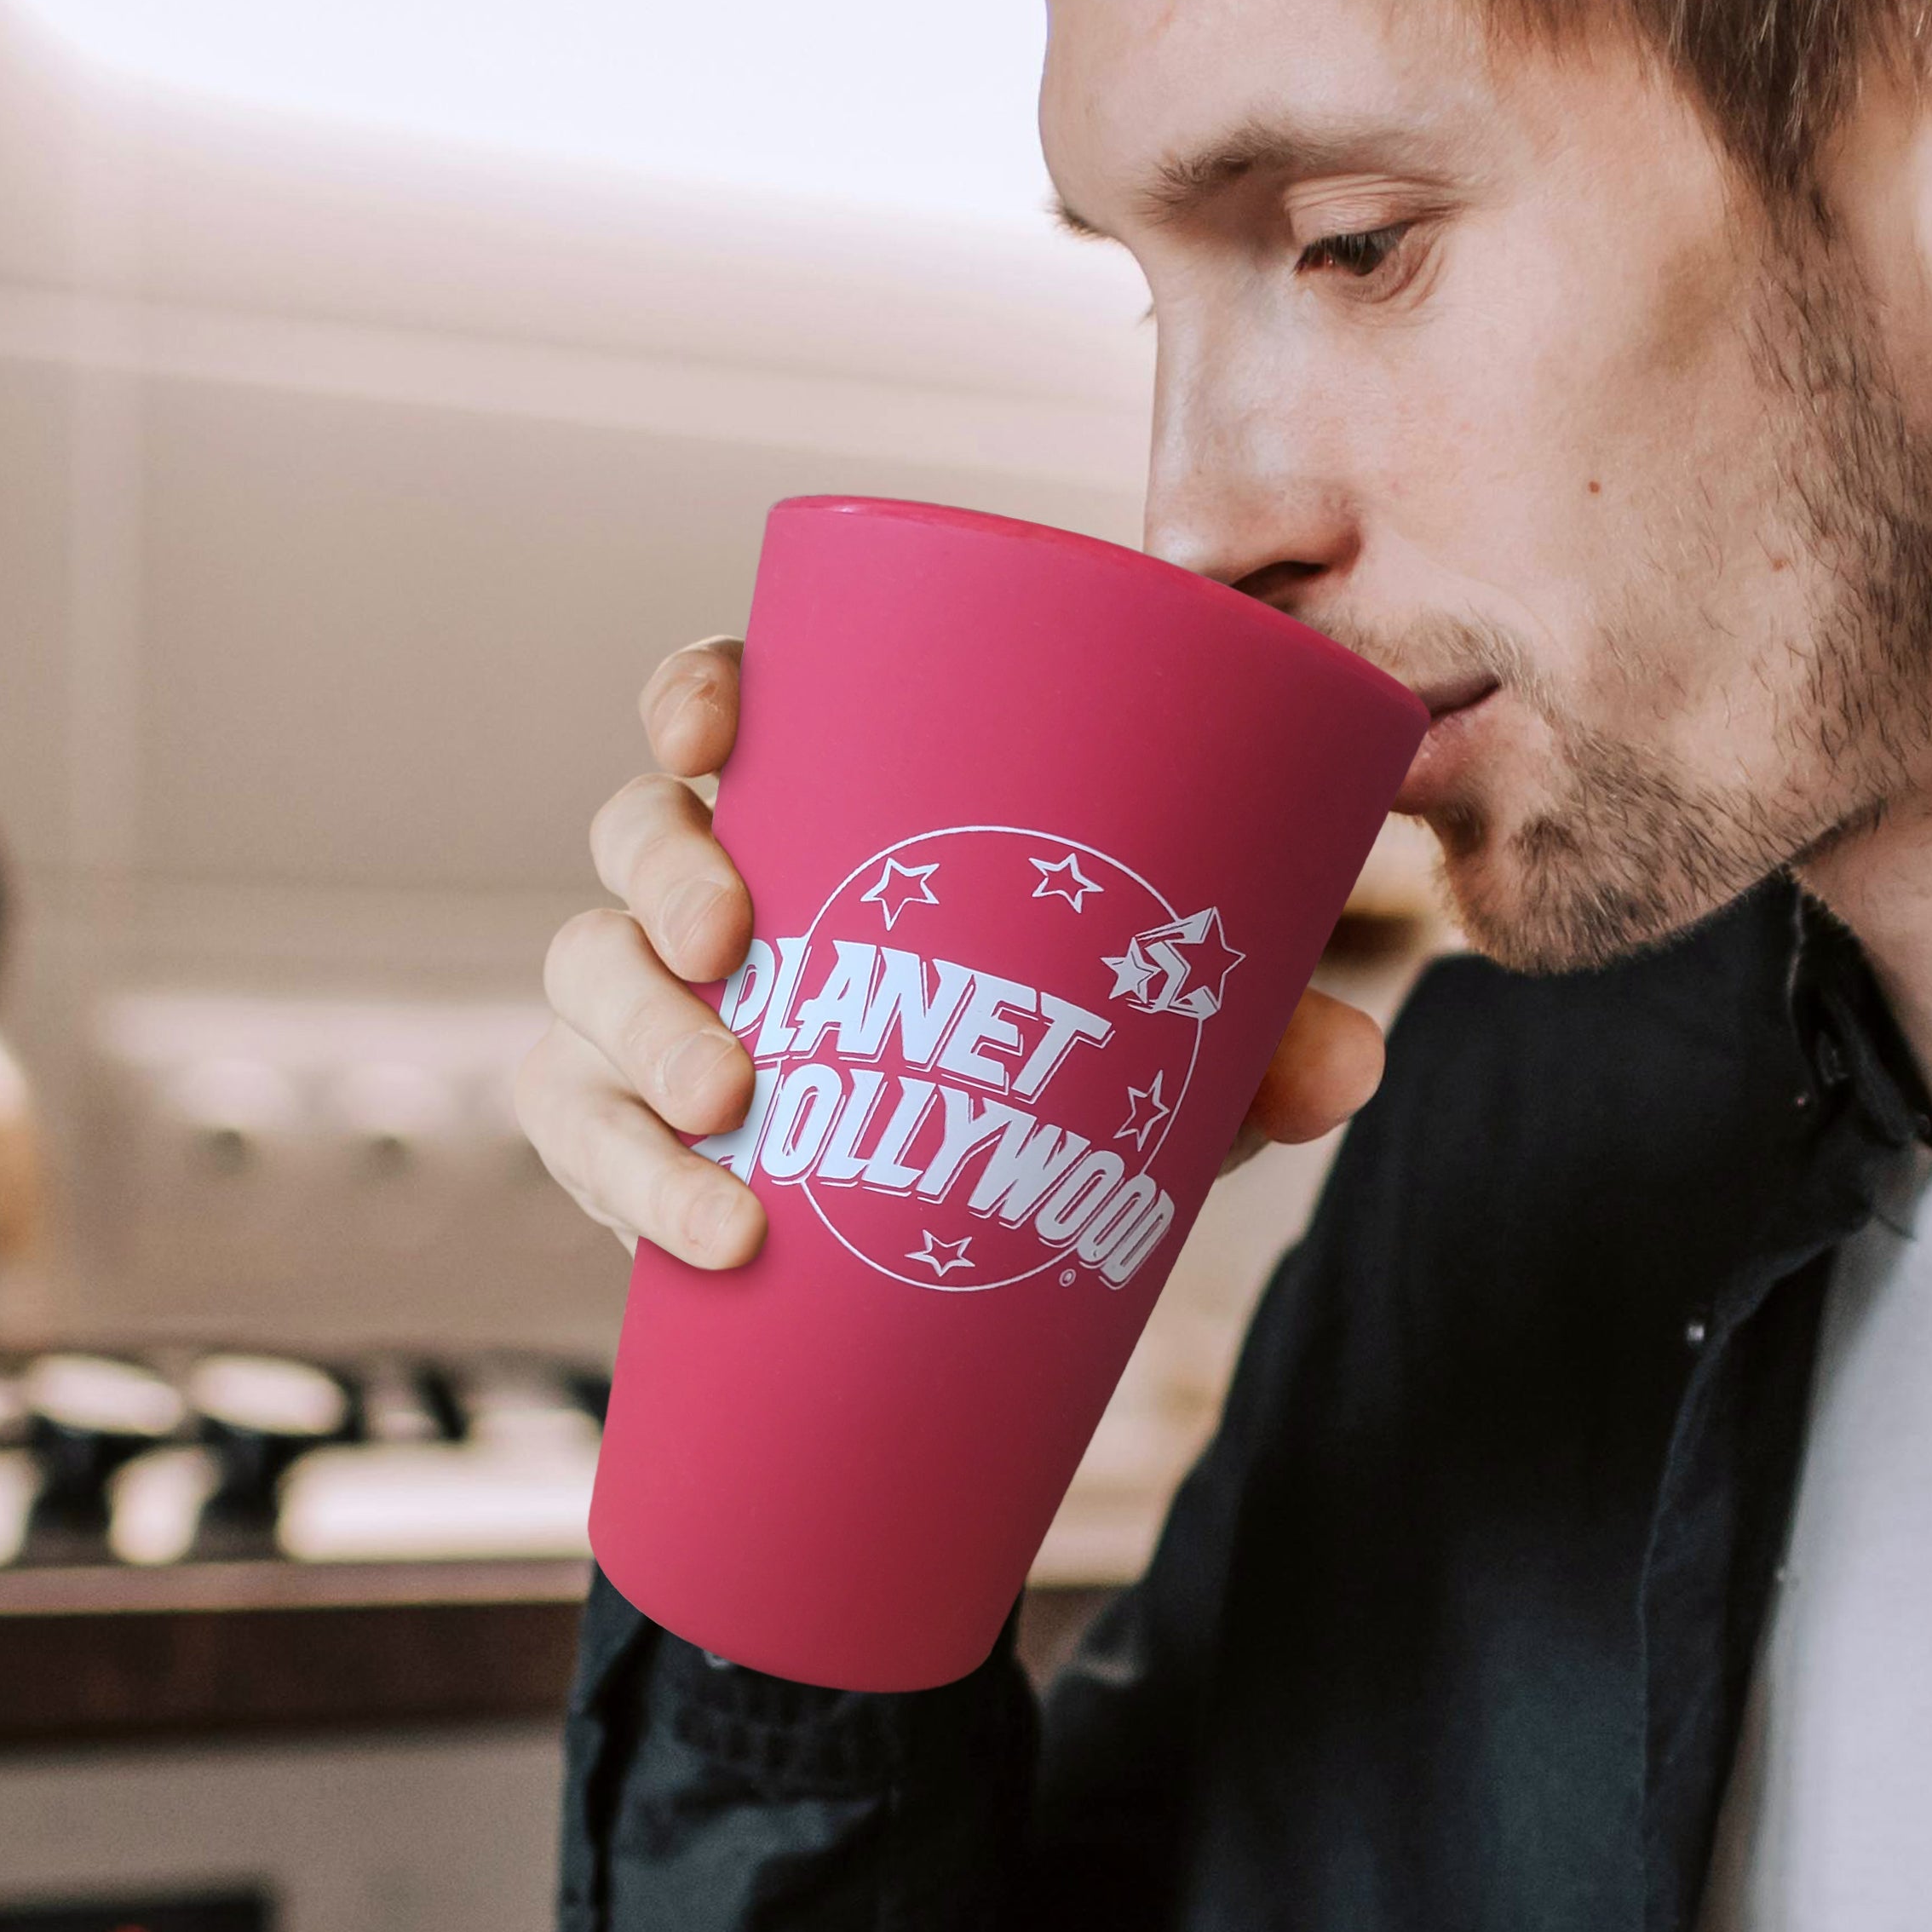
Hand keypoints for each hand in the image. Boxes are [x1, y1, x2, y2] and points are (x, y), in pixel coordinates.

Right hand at [516, 633, 1392, 1270]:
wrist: (994, 1215)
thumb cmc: (1066, 1059)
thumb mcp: (1166, 1042)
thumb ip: (1259, 1035)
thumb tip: (1348, 1061)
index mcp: (825, 807)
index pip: (727, 708)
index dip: (696, 697)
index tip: (708, 729)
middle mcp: (720, 888)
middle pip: (636, 836)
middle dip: (661, 877)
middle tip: (733, 947)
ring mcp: (658, 1009)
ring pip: (589, 981)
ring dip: (638, 1040)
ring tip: (728, 1109)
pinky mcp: (633, 1131)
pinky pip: (583, 1138)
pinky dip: (633, 1184)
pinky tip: (712, 1235)